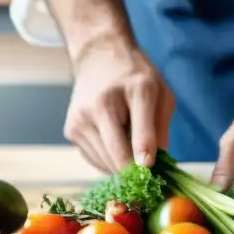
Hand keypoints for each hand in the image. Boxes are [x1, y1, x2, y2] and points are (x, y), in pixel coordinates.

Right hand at [65, 36, 174, 173]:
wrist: (99, 56)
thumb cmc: (136, 78)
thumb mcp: (161, 93)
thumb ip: (161, 127)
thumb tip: (154, 164)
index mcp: (136, 89)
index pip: (141, 129)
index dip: (145, 155)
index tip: (148, 169)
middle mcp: (103, 103)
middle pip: (118, 154)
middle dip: (134, 171)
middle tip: (146, 176)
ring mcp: (82, 118)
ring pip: (105, 163)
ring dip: (121, 166)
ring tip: (129, 149)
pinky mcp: (71, 130)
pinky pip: (94, 160)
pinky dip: (108, 161)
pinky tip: (114, 145)